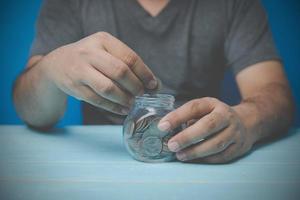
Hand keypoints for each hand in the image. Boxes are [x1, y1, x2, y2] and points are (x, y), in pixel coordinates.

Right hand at [39, 32, 157, 114]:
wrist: (57, 64)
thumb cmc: (90, 58)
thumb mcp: (106, 52)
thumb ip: (127, 64)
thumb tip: (155, 84)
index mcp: (103, 40)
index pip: (129, 57)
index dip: (144, 73)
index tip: (153, 85)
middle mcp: (90, 52)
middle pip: (120, 71)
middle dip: (135, 86)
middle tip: (141, 95)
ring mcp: (80, 69)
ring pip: (108, 88)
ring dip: (124, 99)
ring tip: (132, 104)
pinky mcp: (74, 86)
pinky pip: (97, 100)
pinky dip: (113, 107)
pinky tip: (122, 109)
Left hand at [157, 97, 255, 162]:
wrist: (246, 122)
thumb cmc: (215, 116)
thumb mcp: (202, 109)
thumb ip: (187, 116)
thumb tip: (166, 128)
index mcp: (213, 104)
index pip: (194, 108)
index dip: (177, 117)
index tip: (162, 126)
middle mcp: (226, 116)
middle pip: (208, 126)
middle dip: (187, 137)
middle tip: (171, 145)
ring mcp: (235, 132)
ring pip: (216, 144)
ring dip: (196, 151)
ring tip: (180, 155)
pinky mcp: (239, 147)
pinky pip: (222, 156)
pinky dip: (206, 159)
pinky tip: (194, 160)